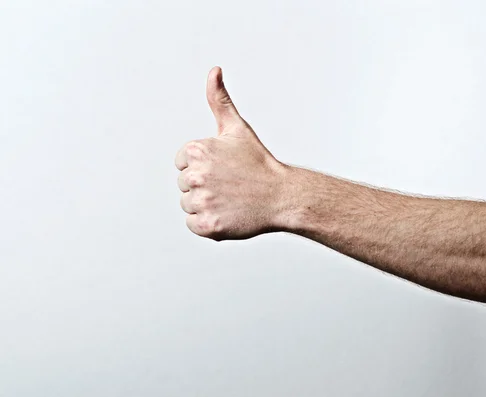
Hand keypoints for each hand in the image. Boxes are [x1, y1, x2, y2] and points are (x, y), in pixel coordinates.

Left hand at [175, 66, 287, 240]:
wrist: (282, 196)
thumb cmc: (259, 163)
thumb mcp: (237, 128)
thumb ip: (219, 100)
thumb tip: (214, 71)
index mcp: (197, 151)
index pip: (182, 163)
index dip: (204, 166)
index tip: (224, 168)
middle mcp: (196, 176)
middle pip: (184, 185)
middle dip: (204, 186)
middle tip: (230, 185)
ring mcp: (202, 202)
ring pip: (188, 205)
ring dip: (206, 205)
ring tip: (230, 199)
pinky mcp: (207, 225)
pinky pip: (194, 225)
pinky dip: (208, 223)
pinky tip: (228, 213)